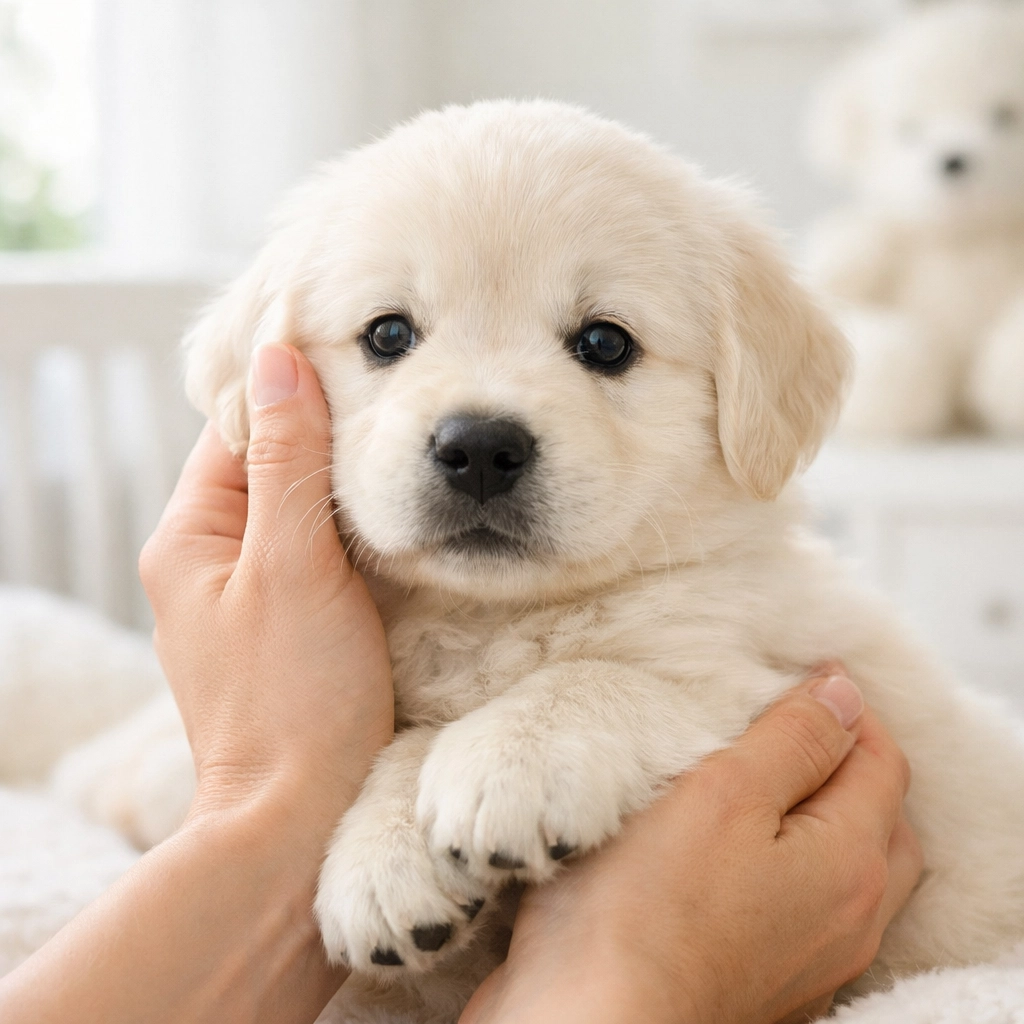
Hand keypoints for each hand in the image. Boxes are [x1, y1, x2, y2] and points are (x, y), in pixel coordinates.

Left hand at [140, 341, 393, 830]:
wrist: (303, 814)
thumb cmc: (296, 696)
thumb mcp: (293, 566)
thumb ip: (286, 463)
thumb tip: (278, 360)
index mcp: (188, 538)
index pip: (234, 430)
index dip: (288, 391)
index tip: (354, 355)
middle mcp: (207, 559)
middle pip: (266, 465)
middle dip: (323, 436)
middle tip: (394, 402)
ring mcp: (246, 594)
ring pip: (296, 509)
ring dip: (343, 485)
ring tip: (403, 450)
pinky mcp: (286, 623)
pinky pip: (316, 553)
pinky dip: (352, 531)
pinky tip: (397, 519)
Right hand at [460, 666, 921, 1023]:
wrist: (590, 1022)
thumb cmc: (644, 908)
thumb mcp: (723, 793)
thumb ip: (793, 741)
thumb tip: (845, 694)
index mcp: (850, 864)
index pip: (880, 761)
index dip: (845, 707)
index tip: (800, 672)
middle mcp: (848, 920)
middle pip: (877, 819)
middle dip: (846, 760)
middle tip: (790, 719)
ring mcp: (810, 959)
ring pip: (843, 866)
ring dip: (818, 814)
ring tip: (761, 777)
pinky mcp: (764, 980)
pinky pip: (803, 905)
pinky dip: (789, 862)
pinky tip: (736, 852)